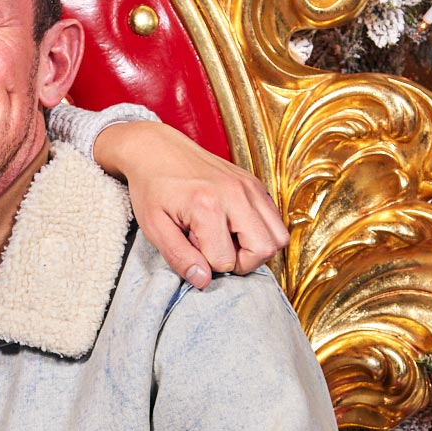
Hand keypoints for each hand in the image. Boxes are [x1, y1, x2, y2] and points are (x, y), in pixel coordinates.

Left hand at [93, 120, 287, 287]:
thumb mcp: (154, 227)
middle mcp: (235, 194)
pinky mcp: (255, 184)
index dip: (209, 265)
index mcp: (207, 206)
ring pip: (279, 237)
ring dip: (256, 248)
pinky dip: (261, 232)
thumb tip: (203, 281)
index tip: (193, 248)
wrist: (157, 149)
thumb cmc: (152, 188)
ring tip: (227, 240)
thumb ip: (179, 257)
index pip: (226, 260)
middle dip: (242, 262)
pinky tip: (234, 227)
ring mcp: (249, 187)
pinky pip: (275, 220)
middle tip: (216, 251)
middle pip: (265, 249)